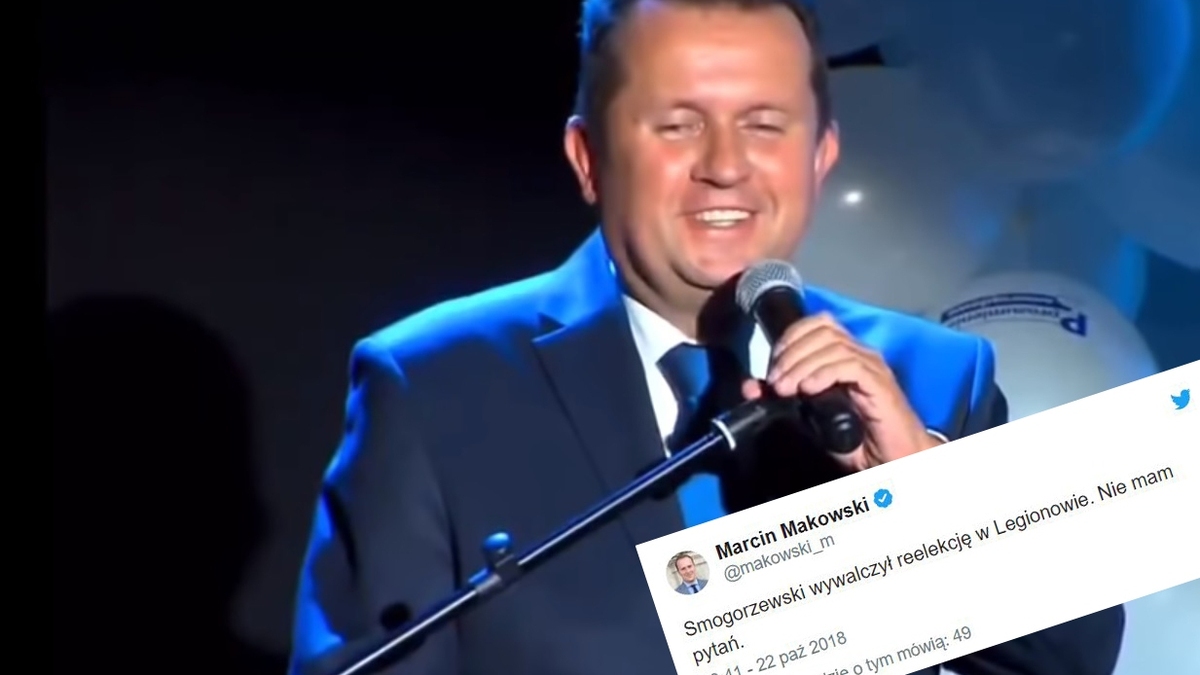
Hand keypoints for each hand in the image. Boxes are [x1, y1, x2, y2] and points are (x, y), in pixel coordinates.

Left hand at [742, 312, 941, 471]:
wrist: (892, 458)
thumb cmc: (856, 437)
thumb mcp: (811, 416)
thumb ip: (785, 397)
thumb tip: (752, 387)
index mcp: (846, 354)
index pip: (817, 324)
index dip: (790, 337)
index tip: (772, 367)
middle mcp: (861, 353)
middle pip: (822, 330)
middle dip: (791, 352)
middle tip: (775, 382)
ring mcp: (872, 366)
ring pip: (833, 345)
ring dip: (802, 365)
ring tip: (786, 389)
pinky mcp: (880, 384)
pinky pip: (850, 365)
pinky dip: (824, 373)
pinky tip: (809, 390)